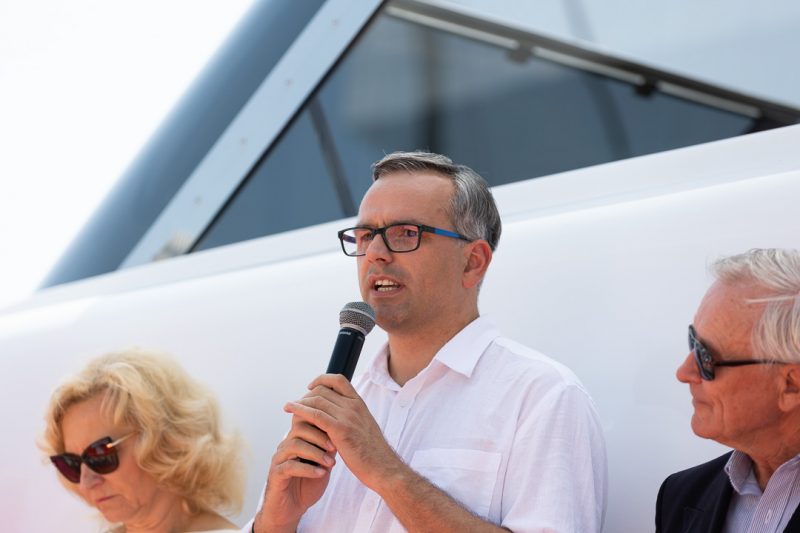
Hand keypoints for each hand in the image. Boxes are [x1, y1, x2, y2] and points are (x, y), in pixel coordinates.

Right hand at [255, 410, 337, 531]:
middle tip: (335, 447)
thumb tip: (344, 432)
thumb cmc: (308, 484)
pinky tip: (321, 473)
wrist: (291, 509)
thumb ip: (329, 449)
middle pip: (299, 428)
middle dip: (319, 436)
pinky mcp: (275, 475)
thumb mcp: (323, 464)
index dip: (322, 424)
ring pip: (294, 445)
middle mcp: (285, 446)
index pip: (306, 421)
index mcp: (296, 440)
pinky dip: (308, 469)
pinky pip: (290, 466)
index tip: (339, 433)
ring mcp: (279, 459)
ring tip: (330, 463)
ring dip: (315, 453)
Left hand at [284, 373, 402, 489]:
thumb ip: (351, 419)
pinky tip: (289, 410)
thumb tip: (336, 417)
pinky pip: (315, 414)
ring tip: (288, 407)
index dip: (322, 380)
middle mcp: (353, 406)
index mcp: (360, 404)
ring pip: (317, 400)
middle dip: (306, 395)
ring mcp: (347, 416)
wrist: (382, 467)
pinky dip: (299, 409)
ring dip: (299, 402)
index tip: (311, 387)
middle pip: (323, 390)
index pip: (339, 380)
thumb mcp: (363, 428)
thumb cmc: (372, 453)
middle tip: (296, 404)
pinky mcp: (340, 430)